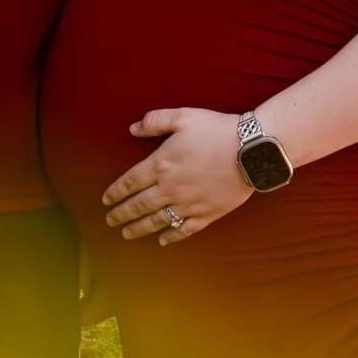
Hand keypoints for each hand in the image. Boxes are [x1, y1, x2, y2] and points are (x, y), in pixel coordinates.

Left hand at [102, 105, 250, 246]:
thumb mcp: (183, 116)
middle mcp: (171, 188)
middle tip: (110, 221)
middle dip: (121, 214)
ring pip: (157, 221)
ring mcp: (188, 203)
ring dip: (139, 228)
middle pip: (139, 205)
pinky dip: (171, 237)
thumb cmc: (216, 129)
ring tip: (126, 234)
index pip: (130, 182)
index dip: (116, 192)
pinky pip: (184, 229)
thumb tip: (133, 128)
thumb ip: (155, 121)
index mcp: (161, 164)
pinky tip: (162, 240)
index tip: (106, 201)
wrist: (251, 150)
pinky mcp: (207, 213)